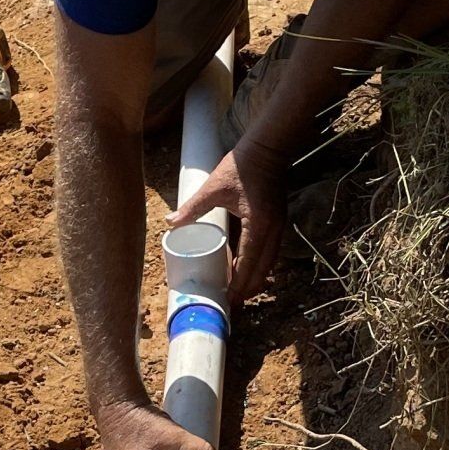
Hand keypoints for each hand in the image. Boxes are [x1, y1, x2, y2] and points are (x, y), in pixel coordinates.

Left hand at [169, 127, 288, 303]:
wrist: (268, 148)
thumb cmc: (241, 166)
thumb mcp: (214, 187)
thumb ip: (193, 207)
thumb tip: (170, 223)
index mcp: (257, 225)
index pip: (248, 264)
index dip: (239, 285)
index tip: (229, 299)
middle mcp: (272, 230)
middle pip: (263, 270)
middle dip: (249, 288)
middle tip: (233, 301)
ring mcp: (278, 226)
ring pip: (270, 262)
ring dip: (256, 277)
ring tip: (240, 290)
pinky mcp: (278, 221)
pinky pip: (271, 251)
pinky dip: (260, 264)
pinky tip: (247, 267)